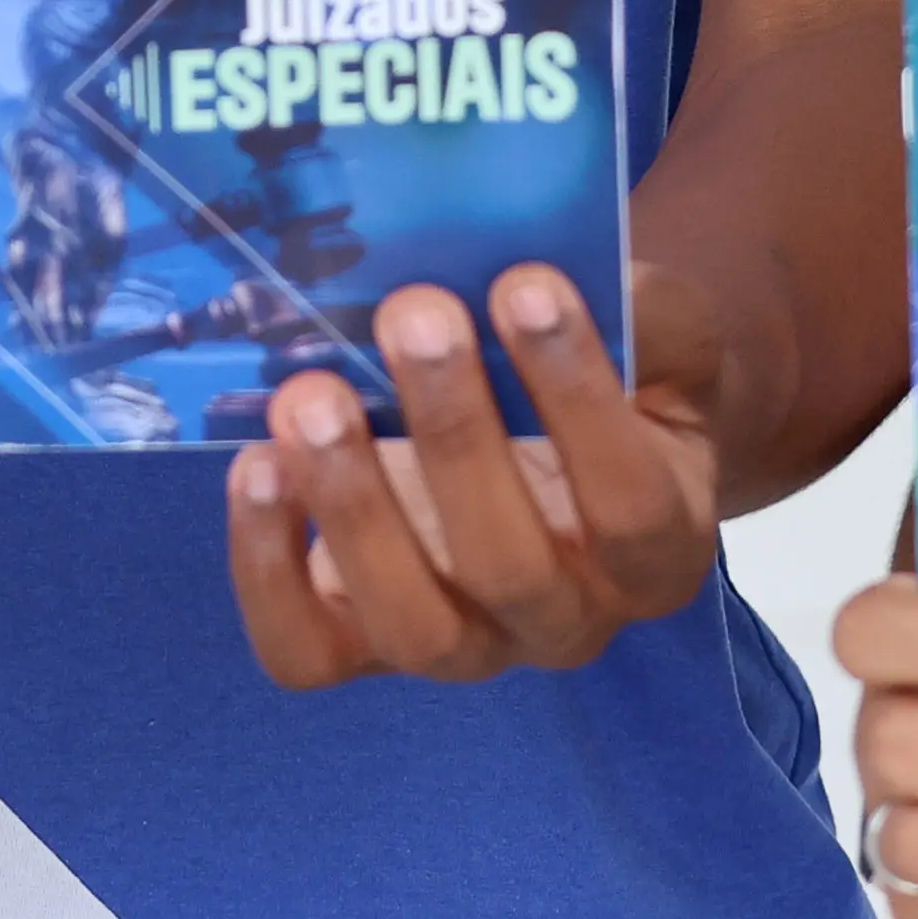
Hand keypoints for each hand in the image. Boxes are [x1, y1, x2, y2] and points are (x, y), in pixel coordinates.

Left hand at [223, 263, 716, 689]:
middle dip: (454, 435)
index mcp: (658, 548)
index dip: (577, 399)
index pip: (628, 502)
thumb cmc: (618, 380)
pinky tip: (255, 466)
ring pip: (412, 625)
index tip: (524, 285)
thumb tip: (544, 268)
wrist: (561, 439)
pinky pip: (307, 650)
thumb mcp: (663, 339)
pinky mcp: (362, 646)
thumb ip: (641, 315)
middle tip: (409, 312)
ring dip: (354, 505)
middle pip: (512, 568)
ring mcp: (464, 646)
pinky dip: (268, 568)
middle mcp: (567, 620)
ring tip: (310, 394)